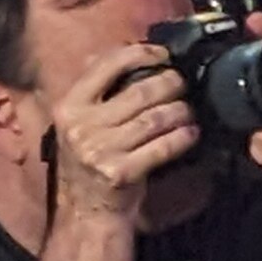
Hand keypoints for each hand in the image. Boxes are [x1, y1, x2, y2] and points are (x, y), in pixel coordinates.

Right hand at [47, 41, 200, 223]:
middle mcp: (81, 126)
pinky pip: (164, 146)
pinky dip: (184, 136)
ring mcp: (99, 150)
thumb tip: (124, 51)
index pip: (107, 65)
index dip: (141, 53)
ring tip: (190, 110)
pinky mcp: (121, 172)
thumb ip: (97, 90)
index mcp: (69, 106)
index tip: (164, 55)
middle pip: (141, 91)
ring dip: (182, 111)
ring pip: (157, 118)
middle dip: (172, 83)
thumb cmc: (91, 159)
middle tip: (185, 84)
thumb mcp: (81, 122)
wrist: (85, 210)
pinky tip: (192, 133)